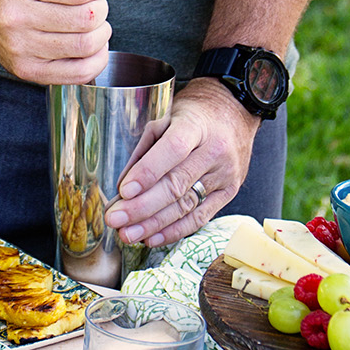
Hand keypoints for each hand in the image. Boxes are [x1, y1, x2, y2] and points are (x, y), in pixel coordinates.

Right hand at [0, 0, 109, 83]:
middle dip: (100, 8)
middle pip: (87, 18)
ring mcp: (17, 47)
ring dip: (101, 32)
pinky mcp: (27, 71)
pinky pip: (80, 72)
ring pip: (86, 45)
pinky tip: (89, 44)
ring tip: (91, 22)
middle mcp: (11, 15)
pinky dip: (97, 58)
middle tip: (92, 3)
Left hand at [104, 79, 258, 247]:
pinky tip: (152, 237)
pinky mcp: (230, 192)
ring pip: (186, 205)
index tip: (123, 190)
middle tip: (115, 219)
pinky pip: (200, 217)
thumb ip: (145, 146)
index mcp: (196, 125)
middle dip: (142, 207)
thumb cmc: (194, 115)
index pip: (173, 150)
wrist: (234, 112)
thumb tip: (123, 182)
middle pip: (177, 184)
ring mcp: (225, 175)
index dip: (148, 172)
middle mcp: (215, 151)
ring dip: (154, 224)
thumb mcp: (167, 117)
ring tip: (127, 234)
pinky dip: (174, 231)